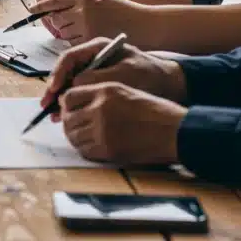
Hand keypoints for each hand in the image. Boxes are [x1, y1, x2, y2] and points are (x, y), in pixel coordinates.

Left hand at [28, 0, 159, 45]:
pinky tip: (85, 43)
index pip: (56, 0)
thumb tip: (55, 14)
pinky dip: (74, 45)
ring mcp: (87, 25)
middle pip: (56, 18)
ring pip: (63, 32)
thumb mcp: (100, 1)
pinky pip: (73, 44)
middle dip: (56, 23)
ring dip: (65, 34)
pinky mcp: (92, 39)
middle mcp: (84, 8)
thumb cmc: (123, 14)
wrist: (147, 24)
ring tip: (78, 35)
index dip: (42, 5)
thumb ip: (79, 5)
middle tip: (61, 27)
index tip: (32, 9)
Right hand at [41, 36, 186, 106]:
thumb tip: (74, 83)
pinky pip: (80, 91)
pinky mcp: (100, 83)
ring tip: (52, 114)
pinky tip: (66, 114)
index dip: (58, 73)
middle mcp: (93, 57)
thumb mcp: (124, 74)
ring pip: (71, 82)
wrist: (171, 84)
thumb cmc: (150, 75)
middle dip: (55, 88)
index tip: (54, 89)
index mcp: (98, 47)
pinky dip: (72, 102)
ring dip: (61, 97)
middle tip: (46, 105)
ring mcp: (96, 70)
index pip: (70, 57)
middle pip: (66, 71)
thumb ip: (98, 77)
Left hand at [58, 81, 186, 165]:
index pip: (70, 96)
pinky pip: (84, 150)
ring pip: (73, 134)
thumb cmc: (154, 112)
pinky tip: (92, 146)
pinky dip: (84, 148)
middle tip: (73, 125)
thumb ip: (100, 95)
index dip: (66, 104)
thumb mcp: (125, 92)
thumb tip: (74, 104)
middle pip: (68, 117)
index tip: (69, 109)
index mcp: (106, 90)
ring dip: (75, 136)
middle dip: (68, 121)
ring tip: (83, 136)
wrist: (174, 131)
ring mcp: (102, 130)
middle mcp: (101, 108)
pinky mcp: (108, 149)